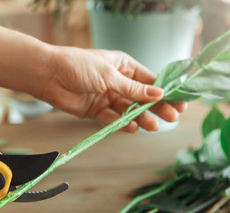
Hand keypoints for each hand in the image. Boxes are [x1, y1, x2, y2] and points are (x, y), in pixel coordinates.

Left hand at [41, 47, 186, 131]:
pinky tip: (132, 128)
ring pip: (128, 110)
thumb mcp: (109, 75)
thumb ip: (133, 88)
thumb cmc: (78, 66)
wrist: (49, 75)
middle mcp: (117, 82)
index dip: (165, 91)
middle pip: (141, 97)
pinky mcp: (95, 110)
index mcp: (123, 66)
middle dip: (156, 107)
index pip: (149, 80)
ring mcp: (106, 96)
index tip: (180, 102)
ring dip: (141, 118)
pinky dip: (122, 123)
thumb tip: (158, 93)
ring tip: (153, 126)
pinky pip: (112, 118)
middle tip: (171, 117)